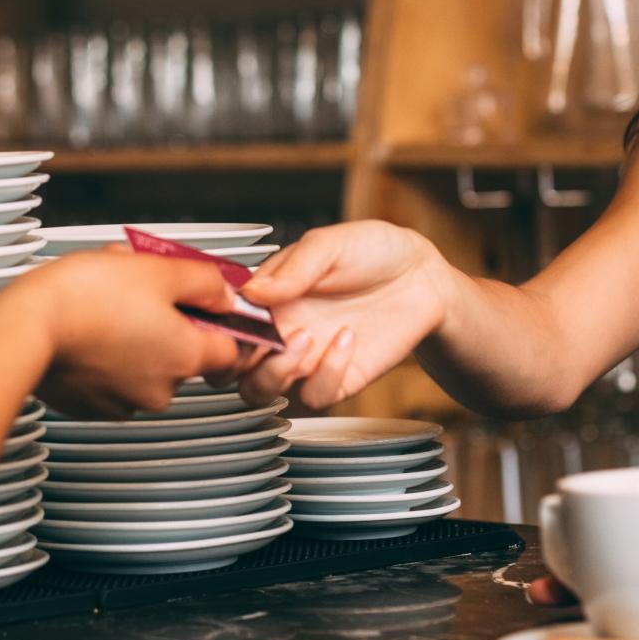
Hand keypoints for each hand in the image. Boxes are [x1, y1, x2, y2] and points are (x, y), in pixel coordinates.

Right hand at [4, 251, 245, 419]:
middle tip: (141, 292)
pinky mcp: (90, 406)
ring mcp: (123, 402)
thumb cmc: (86, 297)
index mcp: (185, 357)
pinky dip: (104, 357)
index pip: (231, 353)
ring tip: (105, 305)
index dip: (220, 325)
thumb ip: (204, 282)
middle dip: (167, 323)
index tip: (205, 308)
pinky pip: (110, 378)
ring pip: (143, 365)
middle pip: (182, 356)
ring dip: (133, 338)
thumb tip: (225, 293)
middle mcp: (160, 389)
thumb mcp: (158, 270)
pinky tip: (87, 329)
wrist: (26, 327)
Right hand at [236, 221, 452, 408]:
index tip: (232, 315)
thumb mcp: (329, 244)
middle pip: (227, 368)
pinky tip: (346, 339)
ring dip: (273, 372)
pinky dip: (326, 373)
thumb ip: (291, 269)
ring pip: (259, 392)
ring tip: (304, 338)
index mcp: (266, 297)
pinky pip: (315, 395)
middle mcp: (278, 331)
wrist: (421, 277)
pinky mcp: (337, 378)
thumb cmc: (373, 252)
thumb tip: (252, 293)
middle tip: (260, 338)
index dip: (216, 326)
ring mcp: (305, 358)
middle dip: (233, 361)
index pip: (220, 323)